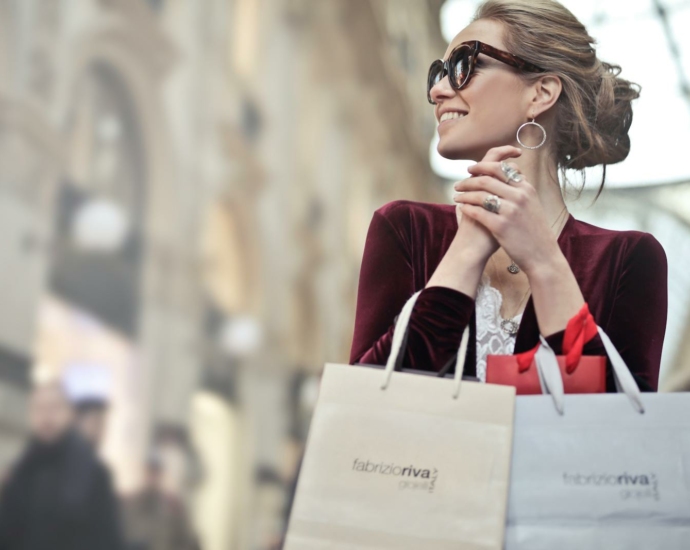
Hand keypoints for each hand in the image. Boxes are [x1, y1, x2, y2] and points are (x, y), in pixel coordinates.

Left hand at [453, 146, 562, 274]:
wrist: (542, 255)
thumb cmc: (534, 231)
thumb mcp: (532, 204)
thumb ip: (519, 189)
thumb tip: (507, 174)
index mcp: (526, 188)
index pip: (500, 168)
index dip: (482, 166)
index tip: (471, 169)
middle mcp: (519, 196)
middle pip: (486, 179)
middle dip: (468, 180)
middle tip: (458, 184)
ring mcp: (510, 211)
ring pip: (480, 195)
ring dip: (464, 195)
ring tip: (456, 197)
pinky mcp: (501, 226)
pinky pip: (478, 212)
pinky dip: (467, 209)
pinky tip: (462, 209)